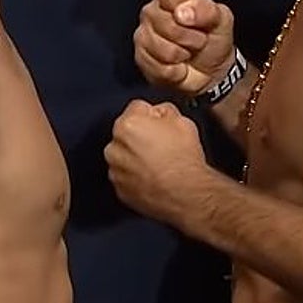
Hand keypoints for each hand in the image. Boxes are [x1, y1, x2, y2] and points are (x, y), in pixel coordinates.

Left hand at [105, 99, 209, 223]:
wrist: (187, 194)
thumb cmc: (183, 161)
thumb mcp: (183, 121)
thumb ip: (165, 111)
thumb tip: (161, 113)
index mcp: (128, 125)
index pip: (137, 108)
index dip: (153, 115)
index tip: (161, 123)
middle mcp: (115, 148)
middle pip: (126, 133)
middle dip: (141, 136)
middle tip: (162, 145)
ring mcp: (115, 171)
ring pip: (124, 156)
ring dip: (136, 157)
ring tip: (159, 163)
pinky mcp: (120, 190)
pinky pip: (126, 177)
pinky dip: (136, 176)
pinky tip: (154, 176)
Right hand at [134, 0, 234, 95]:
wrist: (211, 72)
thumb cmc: (213, 40)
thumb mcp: (221, 19)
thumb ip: (206, 9)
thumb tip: (181, 13)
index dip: (187, 11)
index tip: (199, 23)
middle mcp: (151, 12)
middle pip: (164, 23)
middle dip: (188, 38)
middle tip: (198, 41)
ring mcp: (143, 35)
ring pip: (161, 48)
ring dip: (181, 56)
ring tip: (187, 53)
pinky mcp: (141, 59)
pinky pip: (158, 68)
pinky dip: (175, 72)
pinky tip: (179, 66)